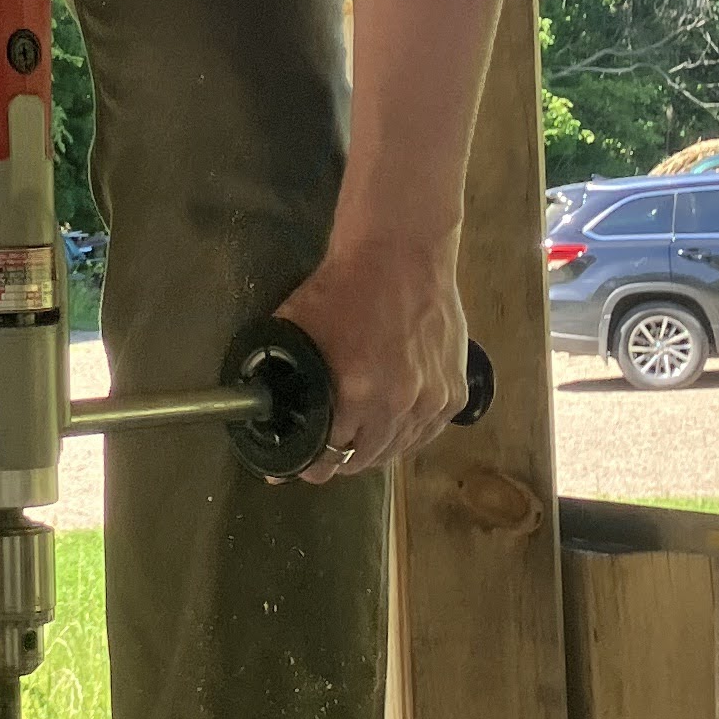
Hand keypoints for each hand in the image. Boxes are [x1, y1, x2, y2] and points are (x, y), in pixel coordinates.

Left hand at [275, 230, 471, 483]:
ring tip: (359, 440)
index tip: (303, 466)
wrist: (401, 252)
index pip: (330, 455)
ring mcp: (432, 401)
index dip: (312, 464)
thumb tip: (265, 409)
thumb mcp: (298, 330)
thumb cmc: (343, 287)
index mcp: (357, 393)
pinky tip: (392, 426)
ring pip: (398, 451)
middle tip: (329, 454)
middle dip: (341, 461)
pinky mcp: (454, 393)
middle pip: (366, 460)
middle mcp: (399, 405)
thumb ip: (285, 376)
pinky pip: (426, 434)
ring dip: (375, 451)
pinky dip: (407, 435)